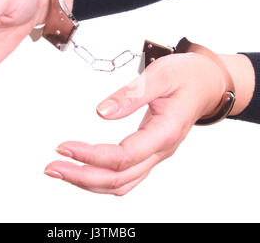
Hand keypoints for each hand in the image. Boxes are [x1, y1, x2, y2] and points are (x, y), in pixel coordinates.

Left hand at [44, 52, 253, 195]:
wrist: (208, 83)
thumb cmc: (187, 76)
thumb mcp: (161, 75)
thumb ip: (132, 94)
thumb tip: (101, 112)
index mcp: (165, 133)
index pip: (123, 157)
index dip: (90, 155)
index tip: (62, 146)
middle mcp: (161, 151)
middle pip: (119, 179)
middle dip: (82, 177)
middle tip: (51, 167)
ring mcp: (156, 155)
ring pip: (122, 184)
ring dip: (89, 182)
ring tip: (60, 170)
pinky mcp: (151, 153)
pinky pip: (126, 177)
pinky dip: (102, 179)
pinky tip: (84, 170)